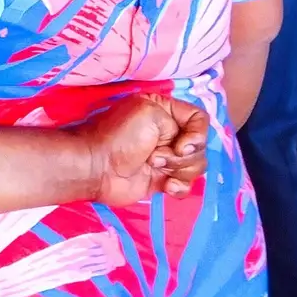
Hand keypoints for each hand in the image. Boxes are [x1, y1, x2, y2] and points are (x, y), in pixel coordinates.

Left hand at [76, 93, 208, 206]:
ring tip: (152, 166)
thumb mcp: (150, 113)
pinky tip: (165, 186)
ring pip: (196, 166)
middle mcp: (168, 133)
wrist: (96, 168)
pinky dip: (178, 186)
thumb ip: (180, 123)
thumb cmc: (119, 136)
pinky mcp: (163, 178)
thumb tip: (186, 148)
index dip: (197, 134)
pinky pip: (186, 184)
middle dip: (182, 154)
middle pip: (200, 146)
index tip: (182, 145)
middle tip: (155, 156)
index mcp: (165, 110)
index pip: (200, 119)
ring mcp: (167, 157)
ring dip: (177, 169)